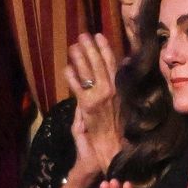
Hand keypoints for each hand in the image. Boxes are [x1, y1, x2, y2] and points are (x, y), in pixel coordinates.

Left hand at [65, 33, 123, 175]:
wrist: (111, 151)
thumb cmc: (117, 133)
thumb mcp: (120, 109)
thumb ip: (112, 92)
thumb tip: (109, 76)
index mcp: (121, 91)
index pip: (113, 65)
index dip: (106, 50)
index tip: (99, 36)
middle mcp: (111, 92)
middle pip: (100, 64)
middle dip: (91, 48)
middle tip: (83, 35)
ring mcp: (99, 98)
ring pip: (88, 72)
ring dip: (80, 57)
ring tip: (73, 46)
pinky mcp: (87, 106)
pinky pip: (77, 87)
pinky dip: (71, 76)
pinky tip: (66, 67)